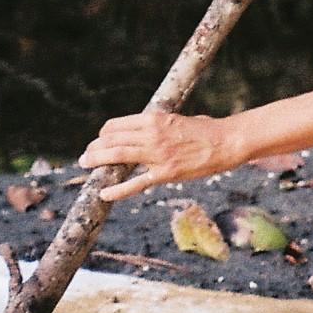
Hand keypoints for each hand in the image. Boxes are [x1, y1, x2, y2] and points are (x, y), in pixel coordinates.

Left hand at [77, 111, 238, 202]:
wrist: (226, 142)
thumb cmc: (205, 130)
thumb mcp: (177, 120)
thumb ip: (159, 125)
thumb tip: (147, 129)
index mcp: (154, 119)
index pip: (116, 125)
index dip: (103, 134)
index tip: (100, 141)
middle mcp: (152, 135)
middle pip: (111, 140)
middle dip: (94, 148)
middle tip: (86, 156)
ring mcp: (158, 155)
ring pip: (117, 156)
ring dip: (97, 161)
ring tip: (86, 165)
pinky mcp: (165, 173)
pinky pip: (135, 183)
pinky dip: (117, 190)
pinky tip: (104, 193)